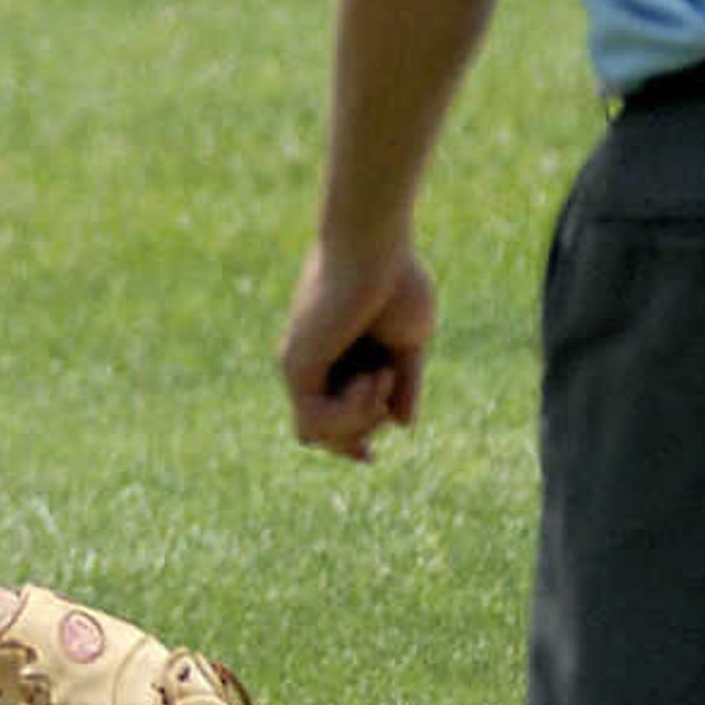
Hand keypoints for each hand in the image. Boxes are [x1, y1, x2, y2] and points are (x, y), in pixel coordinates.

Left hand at [278, 245, 437, 459]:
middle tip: (387, 383)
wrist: (375, 247)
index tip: (369, 458)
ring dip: (362, 420)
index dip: (347, 441)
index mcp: (339, 357)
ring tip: (381, 376)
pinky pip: (316, 424)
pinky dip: (351, 413)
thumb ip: (404, 384)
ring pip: (318, 435)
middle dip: (359, 431)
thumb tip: (403, 425)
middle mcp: (313, 364)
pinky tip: (371, 378)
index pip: (329, 417)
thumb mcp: (408, 342)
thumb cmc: (396, 280)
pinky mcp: (296, 365)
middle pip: (323, 434)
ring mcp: (300, 365)